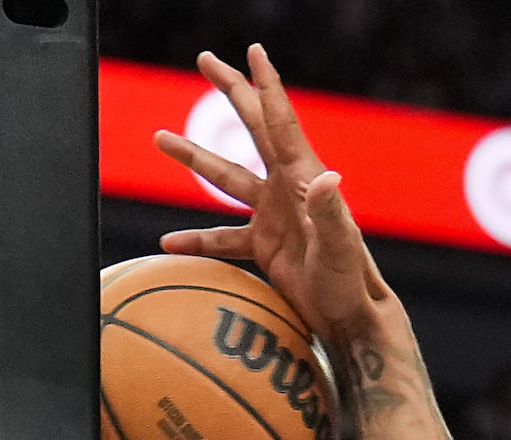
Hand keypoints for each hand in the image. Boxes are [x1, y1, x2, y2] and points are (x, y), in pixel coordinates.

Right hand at [153, 47, 388, 340]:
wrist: (348, 317)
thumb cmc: (349, 281)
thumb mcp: (339, 247)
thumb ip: (330, 213)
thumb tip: (325, 176)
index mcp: (302, 178)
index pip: (279, 122)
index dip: (266, 85)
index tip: (254, 51)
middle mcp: (285, 188)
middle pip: (252, 127)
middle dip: (231, 90)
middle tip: (206, 58)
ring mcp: (272, 214)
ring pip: (225, 177)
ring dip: (194, 157)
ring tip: (160, 138)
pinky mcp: (264, 245)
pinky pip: (222, 237)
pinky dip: (196, 240)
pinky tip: (168, 244)